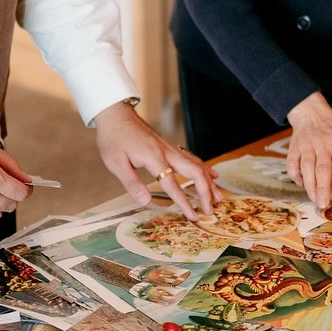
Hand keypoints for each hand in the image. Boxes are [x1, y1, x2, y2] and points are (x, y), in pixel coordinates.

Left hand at [94, 101, 218, 218]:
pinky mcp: (169, 146)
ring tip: (218, 197)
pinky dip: (204, 168)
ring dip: (208, 182)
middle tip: (210, 210)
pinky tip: (211, 175)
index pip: (172, 184)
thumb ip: (131, 183)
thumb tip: (145, 201)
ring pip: (196, 164)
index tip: (192, 216)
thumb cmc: (113, 138)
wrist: (115, 114)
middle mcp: (166, 151)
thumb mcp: (115, 163)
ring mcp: (170, 147)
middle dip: (205, 192)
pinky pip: (191, 158)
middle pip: (194, 172)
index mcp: (153, 157)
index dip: (183, 202)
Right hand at [285, 93, 331, 209]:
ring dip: (309, 186)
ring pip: (306, 168)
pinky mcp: (293, 147)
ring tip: (314, 199)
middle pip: (322, 170)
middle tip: (323, 205)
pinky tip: (301, 184)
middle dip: (322, 189)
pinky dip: (295, 176)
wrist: (311, 112)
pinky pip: (292, 164)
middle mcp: (323, 144)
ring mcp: (306, 145)